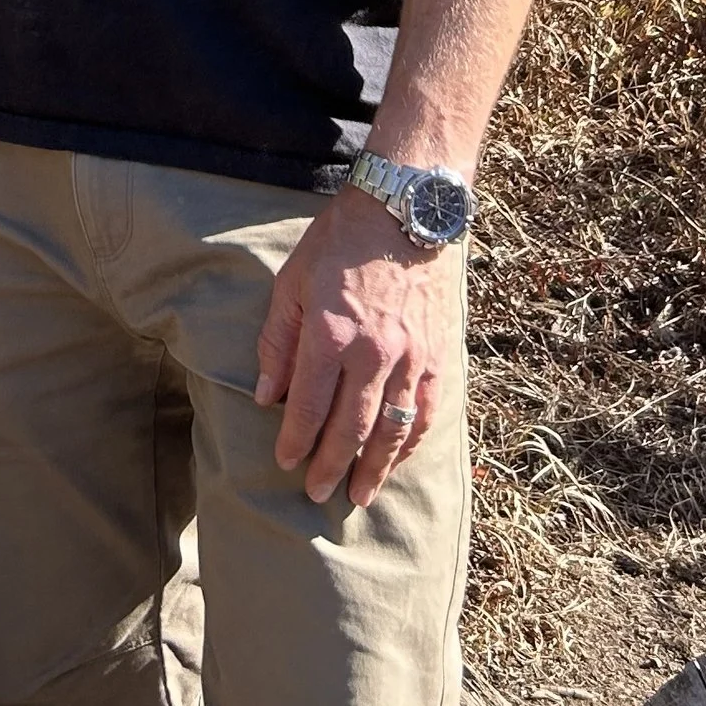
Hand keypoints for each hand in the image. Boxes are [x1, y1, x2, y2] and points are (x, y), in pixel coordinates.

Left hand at [253, 188, 461, 507]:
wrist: (405, 210)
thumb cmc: (340, 242)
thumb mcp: (292, 282)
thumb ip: (277, 342)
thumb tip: (265, 396)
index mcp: (330, 334)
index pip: (308, 406)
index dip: (295, 441)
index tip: (285, 462)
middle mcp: (373, 353)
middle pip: (350, 428)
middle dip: (330, 466)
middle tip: (316, 494)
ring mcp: (412, 357)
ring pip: (392, 430)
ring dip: (373, 468)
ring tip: (358, 495)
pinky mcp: (440, 356)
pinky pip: (428, 412)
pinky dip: (412, 442)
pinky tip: (399, 459)